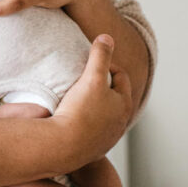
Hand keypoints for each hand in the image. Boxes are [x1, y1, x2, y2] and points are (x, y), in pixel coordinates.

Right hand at [53, 35, 132, 168]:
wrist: (63, 146)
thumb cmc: (80, 111)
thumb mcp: (92, 76)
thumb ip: (100, 55)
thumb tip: (107, 36)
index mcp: (124, 105)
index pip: (121, 76)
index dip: (107, 64)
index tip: (90, 62)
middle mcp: (120, 124)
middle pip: (114, 97)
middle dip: (102, 85)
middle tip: (84, 78)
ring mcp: (106, 138)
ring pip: (103, 115)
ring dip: (94, 105)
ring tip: (77, 97)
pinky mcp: (92, 149)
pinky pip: (91, 130)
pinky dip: (85, 121)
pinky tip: (71, 117)